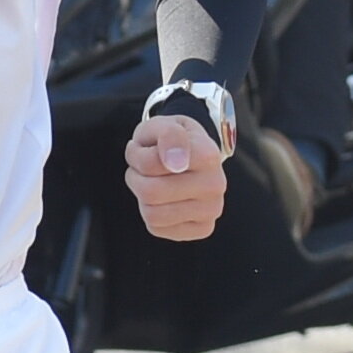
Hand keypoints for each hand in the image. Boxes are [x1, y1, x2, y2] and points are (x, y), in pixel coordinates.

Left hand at [123, 108, 228, 242]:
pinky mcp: (203, 228)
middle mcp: (215, 184)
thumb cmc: (172, 141)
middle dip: (136, 178)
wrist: (190, 155)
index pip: (151, 164)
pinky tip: (164, 200)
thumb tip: (174, 161)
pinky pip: (158, 228)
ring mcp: (212, 209)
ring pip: (152, 214)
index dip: (138, 156)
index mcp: (208, 155)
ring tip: (152, 181)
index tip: (148, 148)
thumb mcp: (164, 124)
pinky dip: (152, 215)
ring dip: (142, 198)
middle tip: (143, 168)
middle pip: (150, 192)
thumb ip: (168, 134)